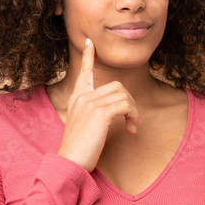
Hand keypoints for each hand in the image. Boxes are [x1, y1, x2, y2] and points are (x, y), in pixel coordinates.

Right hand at [56, 37, 141, 171]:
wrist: (70, 162)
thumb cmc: (79, 149)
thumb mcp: (84, 126)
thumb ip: (94, 114)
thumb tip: (116, 109)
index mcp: (76, 99)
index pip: (84, 72)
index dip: (88, 56)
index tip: (90, 42)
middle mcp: (81, 97)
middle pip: (117, 86)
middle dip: (130, 102)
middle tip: (132, 121)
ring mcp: (89, 104)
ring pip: (123, 95)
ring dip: (133, 111)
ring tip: (132, 126)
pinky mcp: (99, 114)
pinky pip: (125, 105)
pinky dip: (133, 115)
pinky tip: (131, 128)